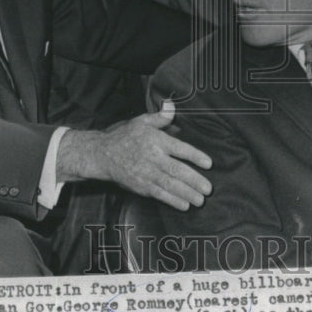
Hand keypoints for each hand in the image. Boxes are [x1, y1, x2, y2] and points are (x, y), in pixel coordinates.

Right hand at [56, 101, 211, 210]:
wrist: (102, 154)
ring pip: (170, 185)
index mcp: (155, 140)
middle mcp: (152, 157)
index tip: (208, 163)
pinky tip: (184, 205)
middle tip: (208, 189)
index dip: (195, 156)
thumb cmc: (124, 136)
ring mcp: (146, 173)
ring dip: (186, 193)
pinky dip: (172, 201)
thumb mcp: (141, 121)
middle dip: (194, 180)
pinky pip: (159, 194)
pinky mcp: (140, 186)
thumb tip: (172, 105)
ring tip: (200, 200)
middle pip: (177, 170)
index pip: (179, 148)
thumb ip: (160, 117)